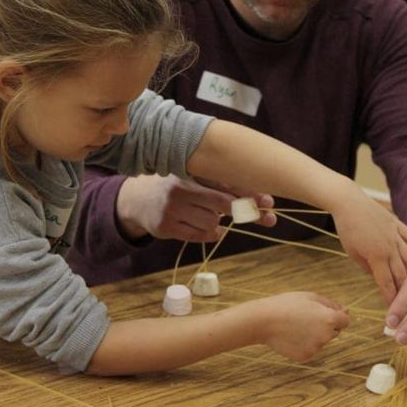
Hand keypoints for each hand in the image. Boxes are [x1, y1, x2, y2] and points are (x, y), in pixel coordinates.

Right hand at [116, 174, 274, 241]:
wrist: (137, 199)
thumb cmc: (176, 187)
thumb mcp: (194, 178)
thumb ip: (224, 185)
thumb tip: (263, 200)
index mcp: (190, 171)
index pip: (225, 183)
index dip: (250, 193)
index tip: (269, 202)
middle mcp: (180, 188)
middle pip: (223, 204)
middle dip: (245, 211)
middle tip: (263, 217)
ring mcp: (172, 209)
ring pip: (212, 222)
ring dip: (219, 222)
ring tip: (211, 216)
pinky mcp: (166, 227)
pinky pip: (198, 235)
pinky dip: (210, 234)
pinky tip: (211, 229)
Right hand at [253, 292, 348, 361]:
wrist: (264, 321)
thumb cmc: (287, 304)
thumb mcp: (310, 297)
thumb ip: (331, 304)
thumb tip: (346, 311)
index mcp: (329, 319)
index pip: (345, 321)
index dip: (336, 315)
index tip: (323, 312)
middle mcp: (326, 336)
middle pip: (334, 331)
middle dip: (325, 325)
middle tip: (305, 317)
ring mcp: (316, 348)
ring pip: (321, 340)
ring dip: (314, 334)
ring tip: (294, 325)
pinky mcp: (306, 356)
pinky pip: (310, 348)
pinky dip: (303, 343)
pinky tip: (291, 335)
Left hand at [330, 190, 406, 305]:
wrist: (349, 202)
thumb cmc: (347, 228)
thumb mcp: (353, 253)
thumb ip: (367, 267)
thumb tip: (379, 277)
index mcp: (376, 256)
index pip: (388, 283)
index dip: (393, 299)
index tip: (397, 312)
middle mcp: (390, 247)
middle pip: (403, 274)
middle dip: (405, 291)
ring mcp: (396, 235)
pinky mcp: (399, 225)